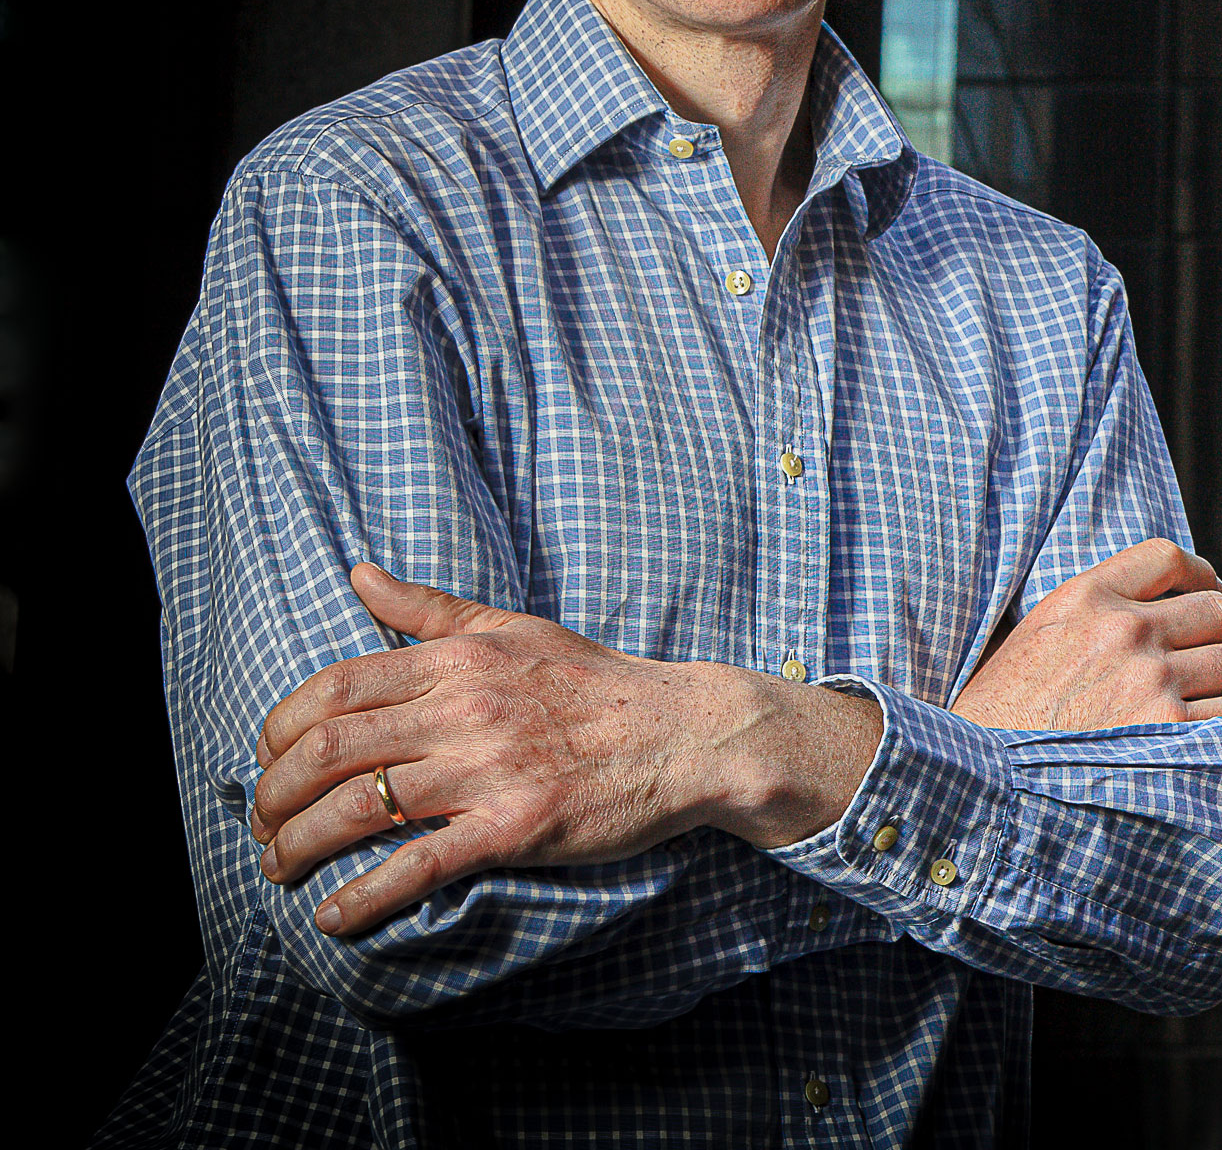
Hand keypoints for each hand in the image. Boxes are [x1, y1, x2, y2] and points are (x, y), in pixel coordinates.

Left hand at [250, 564, 879, 936]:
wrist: (687, 732)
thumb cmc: (597, 683)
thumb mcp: (513, 627)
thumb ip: (429, 608)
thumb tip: (358, 574)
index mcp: (460, 659)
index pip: (334, 687)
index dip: (280, 729)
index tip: (270, 759)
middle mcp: (465, 709)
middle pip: (330, 750)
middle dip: (274, 795)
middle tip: (264, 823)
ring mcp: (490, 770)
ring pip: (359, 808)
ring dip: (298, 845)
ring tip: (278, 868)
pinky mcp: (516, 827)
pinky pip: (419, 867)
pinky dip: (364, 896)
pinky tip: (333, 916)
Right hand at [952, 537, 1221, 738]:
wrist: (979, 784)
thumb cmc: (996, 723)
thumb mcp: (1027, 641)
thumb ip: (1083, 618)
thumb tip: (1140, 615)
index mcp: (1085, 599)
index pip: (1168, 557)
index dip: (1200, 575)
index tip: (1208, 594)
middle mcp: (1123, 631)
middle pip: (1215, 612)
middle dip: (1221, 638)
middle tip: (1212, 665)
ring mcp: (1149, 680)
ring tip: (1219, 706)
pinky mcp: (1169, 733)